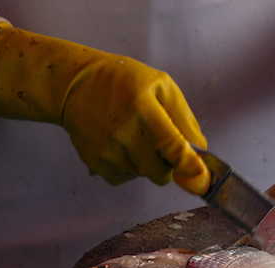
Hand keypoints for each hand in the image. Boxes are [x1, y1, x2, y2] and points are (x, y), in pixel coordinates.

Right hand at [0, 23, 209, 193]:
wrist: (73, 85)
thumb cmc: (123, 82)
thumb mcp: (161, 86)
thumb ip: (184, 117)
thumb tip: (200, 151)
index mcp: (144, 109)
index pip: (173, 146)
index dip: (189, 166)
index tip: (201, 178)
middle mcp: (125, 134)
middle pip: (163, 173)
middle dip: (169, 164)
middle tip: (161, 143)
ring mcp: (109, 152)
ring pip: (145, 175)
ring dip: (148, 163)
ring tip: (135, 136)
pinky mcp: (96, 163)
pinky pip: (126, 178)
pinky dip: (130, 168)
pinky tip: (121, 145)